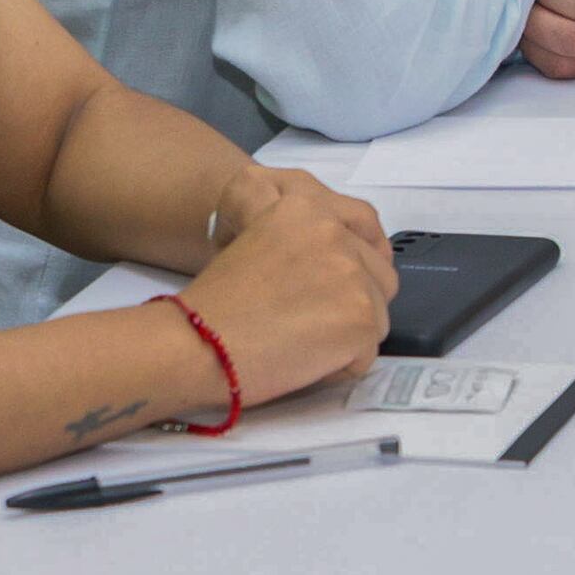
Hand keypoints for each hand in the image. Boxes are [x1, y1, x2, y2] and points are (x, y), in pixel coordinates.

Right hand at [176, 168, 397, 405]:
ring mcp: (352, 275)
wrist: (195, 344)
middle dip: (355, 300)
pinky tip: (301, 362)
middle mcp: (334, 232)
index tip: (344, 280)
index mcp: (305, 207)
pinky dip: (339, 366)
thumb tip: (335, 260)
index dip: (360, 256)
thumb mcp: (254, 238)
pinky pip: (366, 352)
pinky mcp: (360, 318)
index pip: (365, 225)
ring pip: (377, 315)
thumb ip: (299, 235)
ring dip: (347, 334)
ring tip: (299, 342)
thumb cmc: (215, 304)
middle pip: (380, 274)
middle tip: (312, 321)